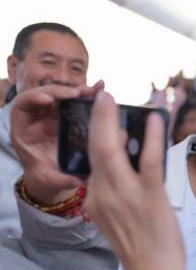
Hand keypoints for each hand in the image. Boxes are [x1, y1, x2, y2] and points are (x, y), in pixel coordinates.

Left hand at [10, 82, 102, 204]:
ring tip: (93, 90)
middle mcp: (36, 119)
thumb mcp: (49, 180)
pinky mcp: (65, 118)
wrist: (50, 178)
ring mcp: (51, 116)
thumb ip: (61, 180)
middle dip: (61, 91)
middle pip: (44, 96)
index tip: (50, 100)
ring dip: (76, 91)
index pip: (23, 106)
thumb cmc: (44, 177)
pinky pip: (74, 102)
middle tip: (79, 92)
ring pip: (61, 97)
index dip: (33, 98)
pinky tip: (99, 89)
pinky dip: (85, 95)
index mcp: (24, 131)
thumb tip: (80, 180)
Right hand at [83, 90, 193, 269]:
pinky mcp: (150, 199)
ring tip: (113, 97)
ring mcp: (125, 197)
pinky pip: (149, 163)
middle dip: (95, 119)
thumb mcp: (118, 219)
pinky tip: (156, 119)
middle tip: (101, 95)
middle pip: (93, 149)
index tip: (101, 113)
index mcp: (95, 200)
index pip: (91, 161)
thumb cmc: (143, 249)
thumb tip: (126, 169)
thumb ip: (115, 195)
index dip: (95, 135)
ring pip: (112, 151)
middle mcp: (103, 195)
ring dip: (111, 121)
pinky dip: (152, 139)